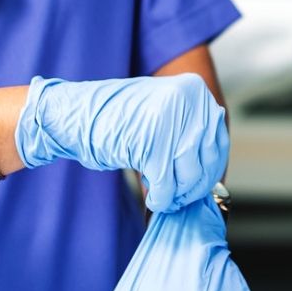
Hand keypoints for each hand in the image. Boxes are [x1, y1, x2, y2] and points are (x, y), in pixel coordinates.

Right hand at [15, 74, 227, 212]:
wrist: (74, 113)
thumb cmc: (118, 120)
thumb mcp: (163, 112)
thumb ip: (190, 132)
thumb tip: (216, 176)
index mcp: (195, 89)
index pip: (218, 140)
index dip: (210, 169)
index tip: (199, 185)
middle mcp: (188, 101)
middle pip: (207, 160)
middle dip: (194, 186)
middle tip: (180, 198)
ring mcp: (170, 122)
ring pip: (189, 175)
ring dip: (177, 194)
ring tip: (164, 196)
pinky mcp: (152, 146)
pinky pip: (167, 186)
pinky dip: (162, 200)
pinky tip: (154, 201)